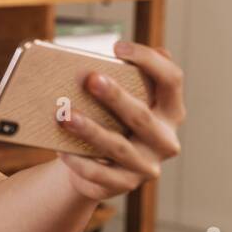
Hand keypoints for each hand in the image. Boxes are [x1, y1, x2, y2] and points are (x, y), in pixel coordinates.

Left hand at [56, 41, 185, 201]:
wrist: (96, 168)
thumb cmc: (109, 122)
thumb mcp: (119, 102)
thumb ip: (121, 78)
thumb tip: (100, 58)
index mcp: (170, 111)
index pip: (171, 80)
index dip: (149, 60)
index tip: (118, 46)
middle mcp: (165, 139)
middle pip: (142, 116)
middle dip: (116, 97)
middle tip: (90, 78)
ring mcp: (148, 165)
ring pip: (118, 146)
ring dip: (89, 130)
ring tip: (64, 115)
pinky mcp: (126, 185)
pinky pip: (100, 173)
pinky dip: (79, 161)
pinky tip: (60, 149)